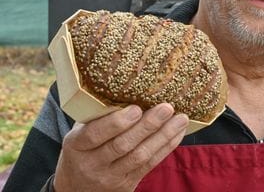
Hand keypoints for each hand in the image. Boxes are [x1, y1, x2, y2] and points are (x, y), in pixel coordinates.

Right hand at [53, 103, 188, 191]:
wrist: (77, 187)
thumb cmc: (83, 148)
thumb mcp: (81, 132)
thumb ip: (99, 116)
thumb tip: (130, 89)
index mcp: (76, 145)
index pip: (94, 134)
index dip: (116, 123)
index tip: (136, 108)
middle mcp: (92, 164)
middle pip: (122, 145)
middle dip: (147, 126)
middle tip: (166, 108)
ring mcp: (110, 176)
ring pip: (140, 156)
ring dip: (163, 136)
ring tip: (180, 118)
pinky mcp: (127, 184)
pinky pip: (150, 164)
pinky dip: (166, 147)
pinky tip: (178, 132)